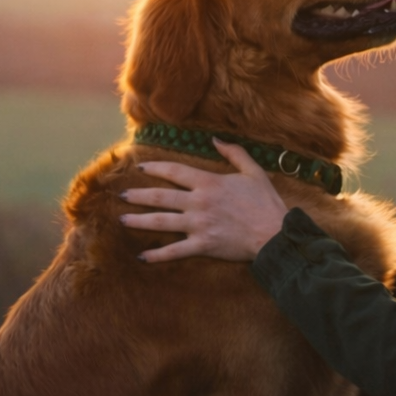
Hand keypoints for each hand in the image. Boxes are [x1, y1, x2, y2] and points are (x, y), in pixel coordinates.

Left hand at [119, 140, 289, 262]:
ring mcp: (198, 225)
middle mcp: (199, 202)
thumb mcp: (253, 171)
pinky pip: (174, 251)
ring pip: (162, 222)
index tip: (140, 168)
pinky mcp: (202, 245)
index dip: (155, 168)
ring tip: (122, 219)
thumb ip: (234, 153)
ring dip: (139, 220)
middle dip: (138, 195)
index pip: (175, 172)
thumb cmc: (265, 202)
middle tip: (121, 195)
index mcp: (209, 183)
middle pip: (161, 196)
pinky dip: (157, 255)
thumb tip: (216, 139)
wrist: (274, 233)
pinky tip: (142, 256)